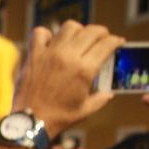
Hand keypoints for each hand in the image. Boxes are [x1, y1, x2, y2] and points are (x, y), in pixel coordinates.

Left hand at [12, 22, 123, 138]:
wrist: (30, 122)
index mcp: (84, 69)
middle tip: (102, 38)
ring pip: (69, 27)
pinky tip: (51, 43)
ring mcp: (50, 53)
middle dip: (102, 32)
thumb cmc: (58, 118)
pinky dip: (47, 34)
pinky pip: (40, 33)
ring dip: (78, 30)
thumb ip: (100, 99)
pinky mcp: (33, 55)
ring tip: (79, 39)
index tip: (118, 42)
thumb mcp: (86, 110)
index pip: (106, 44)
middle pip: (91, 31)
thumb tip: (108, 93)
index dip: (116, 41)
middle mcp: (68, 56)